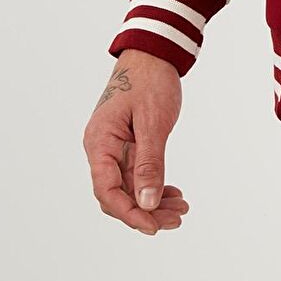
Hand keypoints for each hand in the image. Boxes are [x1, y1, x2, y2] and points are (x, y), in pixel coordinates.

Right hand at [82, 50, 188, 235]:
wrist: (154, 54)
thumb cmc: (150, 81)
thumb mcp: (153, 123)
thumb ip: (149, 163)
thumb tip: (146, 203)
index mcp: (99, 142)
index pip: (107, 191)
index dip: (129, 213)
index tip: (153, 226)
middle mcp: (102, 148)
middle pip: (117, 194)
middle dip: (145, 211)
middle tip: (176, 219)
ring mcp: (114, 147)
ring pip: (129, 187)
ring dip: (153, 201)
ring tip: (180, 209)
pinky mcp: (128, 145)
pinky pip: (137, 174)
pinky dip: (154, 185)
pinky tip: (173, 192)